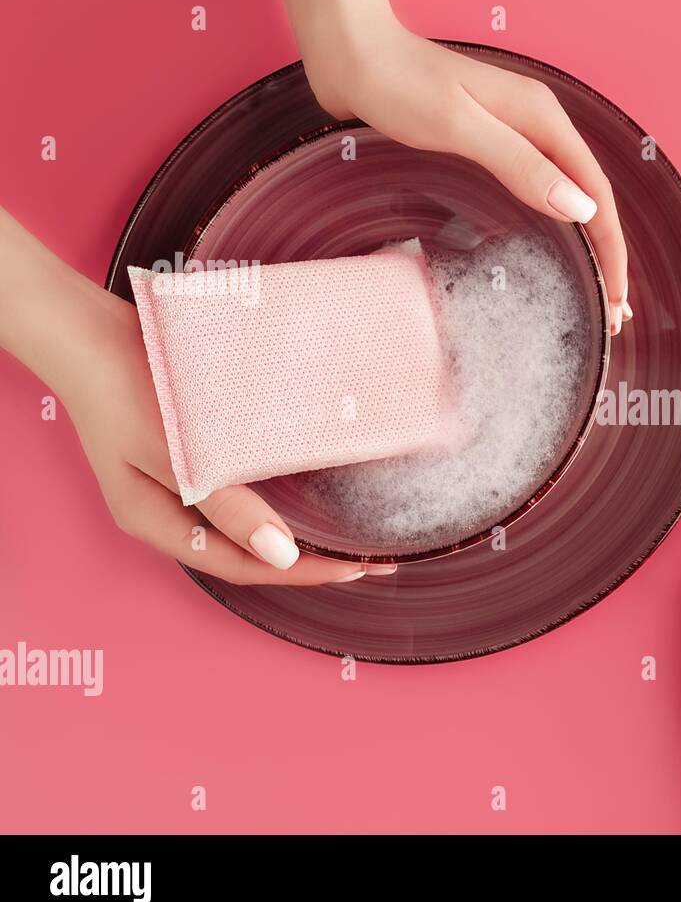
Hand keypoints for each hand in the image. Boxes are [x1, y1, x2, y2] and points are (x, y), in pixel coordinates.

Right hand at [0, 210, 385, 584]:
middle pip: (249, 555)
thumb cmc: (123, 387)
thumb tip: (282, 556)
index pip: (245, 567)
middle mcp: (168, 514)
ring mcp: (177, 487)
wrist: (87, 328)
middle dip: (310, 563)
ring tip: (351, 536)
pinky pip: (243, 493)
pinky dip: (280, 500)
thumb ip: (227, 506)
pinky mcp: (190, 457)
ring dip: (299, 535)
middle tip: (373, 561)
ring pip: (248, 528)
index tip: (360, 569)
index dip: (305, 573)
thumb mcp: (173, 453)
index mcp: (156, 524)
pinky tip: (312, 492)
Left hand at [283, 0, 632, 334]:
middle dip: (608, 255)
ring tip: (597, 291)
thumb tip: (579, 210)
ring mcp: (517, 133)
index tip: (617, 299)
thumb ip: (520, 166)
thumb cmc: (399, 84)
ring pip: (569, 194)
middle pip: (590, 196)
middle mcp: (539, 123)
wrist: (354, 54)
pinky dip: (559, 223)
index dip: (612, 250)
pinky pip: (541, 187)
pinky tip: (559, 245)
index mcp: (542, 117)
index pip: (596, 193)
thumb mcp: (461, 128)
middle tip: (614, 313)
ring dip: (589, 244)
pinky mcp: (493, 142)